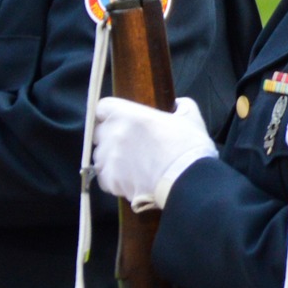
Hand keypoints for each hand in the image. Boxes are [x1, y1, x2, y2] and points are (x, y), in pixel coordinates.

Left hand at [92, 97, 215, 210]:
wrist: (187, 179)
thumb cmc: (188, 146)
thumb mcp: (189, 118)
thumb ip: (181, 106)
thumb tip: (179, 104)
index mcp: (128, 114)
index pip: (102, 108)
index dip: (109, 115)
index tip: (118, 121)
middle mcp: (113, 134)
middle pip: (98, 134)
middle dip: (109, 139)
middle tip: (128, 147)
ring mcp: (109, 158)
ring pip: (99, 158)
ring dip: (110, 161)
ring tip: (130, 168)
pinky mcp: (111, 180)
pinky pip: (104, 180)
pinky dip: (113, 181)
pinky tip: (129, 182)